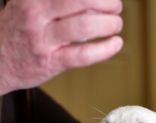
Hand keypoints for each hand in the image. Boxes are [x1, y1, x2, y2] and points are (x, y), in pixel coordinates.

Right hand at [0, 0, 122, 94]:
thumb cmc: (18, 33)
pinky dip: (104, 49)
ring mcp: (44, 39)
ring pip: (84, 25)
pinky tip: (114, 44)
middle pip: (81, 0)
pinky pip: (83, 54)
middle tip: (115, 6)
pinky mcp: (52, 62)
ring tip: (116, 24)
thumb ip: (53, 2)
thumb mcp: (28, 5)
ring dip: (108, 24)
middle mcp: (36, 14)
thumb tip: (88, 2)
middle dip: (106, 2)